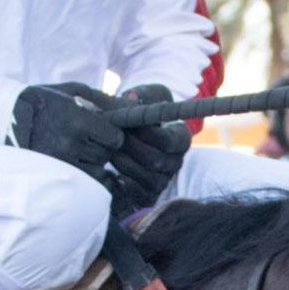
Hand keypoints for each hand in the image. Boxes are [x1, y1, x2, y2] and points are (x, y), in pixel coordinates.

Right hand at [10, 82, 124, 182]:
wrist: (3, 117)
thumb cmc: (42, 100)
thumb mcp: (73, 91)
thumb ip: (104, 100)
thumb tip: (133, 107)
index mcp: (77, 120)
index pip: (114, 138)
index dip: (112, 135)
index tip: (101, 131)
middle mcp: (70, 143)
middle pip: (106, 156)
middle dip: (101, 148)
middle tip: (86, 139)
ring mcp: (59, 162)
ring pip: (95, 171)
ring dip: (92, 163)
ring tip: (75, 149)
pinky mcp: (51, 173)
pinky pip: (81, 182)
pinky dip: (82, 175)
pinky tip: (72, 162)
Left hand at [104, 84, 190, 209]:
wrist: (130, 133)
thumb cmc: (141, 111)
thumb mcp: (146, 96)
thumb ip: (142, 94)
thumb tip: (132, 98)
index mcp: (181, 138)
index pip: (170, 141)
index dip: (147, 134)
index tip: (128, 123)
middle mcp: (176, 162)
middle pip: (156, 161)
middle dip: (130, 148)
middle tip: (112, 137)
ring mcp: (164, 180)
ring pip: (147, 178)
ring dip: (123, 163)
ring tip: (108, 150)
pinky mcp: (150, 195)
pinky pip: (139, 194)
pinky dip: (123, 182)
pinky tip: (110, 168)